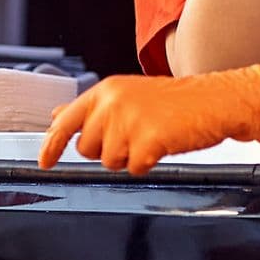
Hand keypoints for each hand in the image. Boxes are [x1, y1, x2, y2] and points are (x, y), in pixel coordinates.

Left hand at [37, 65, 259, 173]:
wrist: (215, 101)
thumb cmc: (176, 100)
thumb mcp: (127, 95)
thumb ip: (92, 108)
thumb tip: (57, 116)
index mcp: (106, 90)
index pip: (67, 121)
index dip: (51, 145)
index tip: (44, 161)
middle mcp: (113, 102)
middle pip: (88, 149)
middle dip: (108, 150)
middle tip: (135, 136)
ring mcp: (130, 120)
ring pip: (110, 162)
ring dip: (130, 158)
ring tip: (151, 137)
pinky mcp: (149, 139)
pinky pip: (135, 168)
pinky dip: (149, 163)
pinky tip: (162, 146)